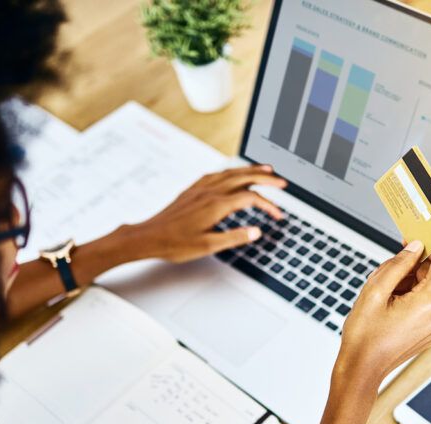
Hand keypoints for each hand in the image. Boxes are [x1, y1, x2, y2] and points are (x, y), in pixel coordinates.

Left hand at [130, 164, 286, 262]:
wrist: (148, 237)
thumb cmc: (174, 243)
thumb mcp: (208, 246)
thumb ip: (235, 237)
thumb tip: (256, 231)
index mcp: (216, 205)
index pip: (251, 198)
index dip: (268, 205)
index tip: (277, 215)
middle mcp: (209, 192)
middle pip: (244, 177)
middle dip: (266, 178)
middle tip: (282, 181)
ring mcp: (200, 188)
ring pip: (231, 172)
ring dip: (250, 170)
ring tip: (265, 170)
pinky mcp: (192, 190)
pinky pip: (216, 174)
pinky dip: (231, 171)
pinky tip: (232, 174)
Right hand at [335, 241, 430, 386]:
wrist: (362, 369)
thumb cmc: (364, 336)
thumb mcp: (374, 291)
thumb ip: (398, 264)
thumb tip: (416, 247)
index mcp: (428, 302)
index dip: (430, 246)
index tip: (413, 243)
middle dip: (410, 271)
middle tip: (383, 282)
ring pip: (427, 288)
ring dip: (407, 286)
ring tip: (383, 301)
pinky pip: (425, 304)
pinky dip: (409, 300)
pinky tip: (389, 310)